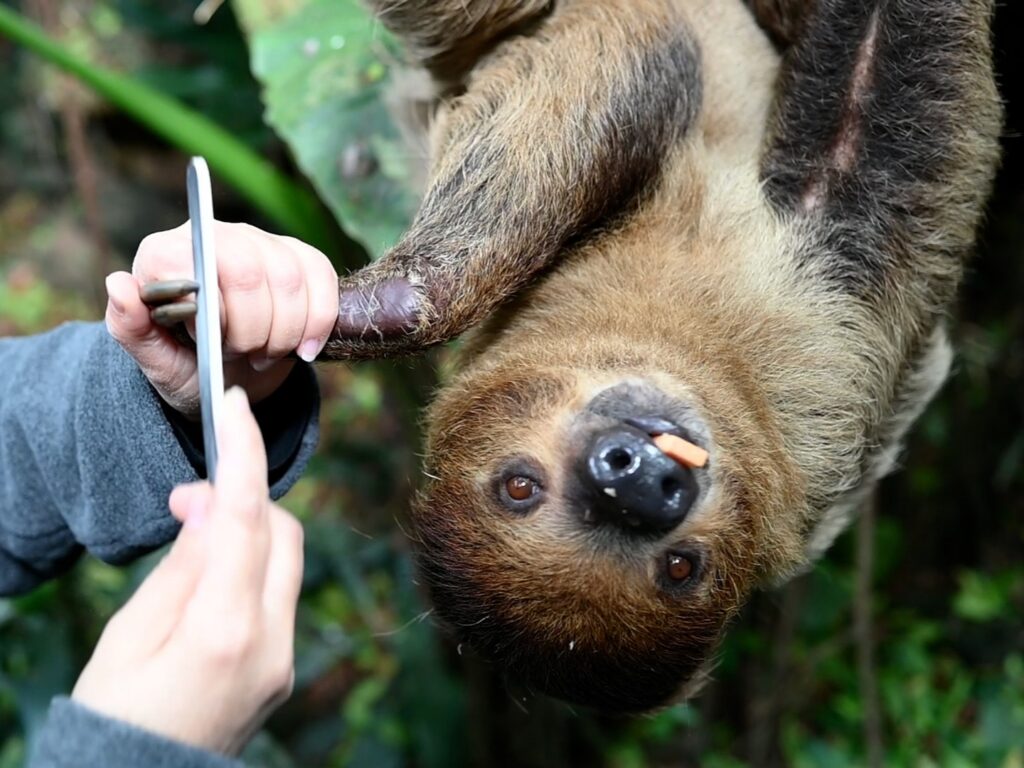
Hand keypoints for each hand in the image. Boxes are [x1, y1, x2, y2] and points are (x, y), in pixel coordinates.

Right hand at [71, 388, 303, 755]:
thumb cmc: (115, 711)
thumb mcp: (131, 632)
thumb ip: (183, 563)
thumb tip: (213, 504)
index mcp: (223, 630)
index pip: (247, 519)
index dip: (245, 455)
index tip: (236, 409)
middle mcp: (270, 642)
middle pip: (283, 534)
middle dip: (245, 500)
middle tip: (186, 499)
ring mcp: (283, 659)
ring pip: (287, 561)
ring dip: (250, 534)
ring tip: (193, 539)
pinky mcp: (282, 668)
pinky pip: (280, 595)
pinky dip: (254, 568)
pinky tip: (212, 578)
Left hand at [105, 221, 338, 417]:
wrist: (227, 375)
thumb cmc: (185, 365)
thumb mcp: (153, 359)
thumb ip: (130, 326)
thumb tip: (117, 285)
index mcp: (166, 252)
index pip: (203, 261)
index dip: (219, 311)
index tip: (214, 344)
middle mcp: (213, 234)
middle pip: (251, 269)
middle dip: (253, 327)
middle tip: (242, 355)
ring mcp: (260, 242)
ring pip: (290, 277)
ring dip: (284, 332)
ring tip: (263, 354)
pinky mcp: (299, 257)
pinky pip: (321, 277)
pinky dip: (318, 322)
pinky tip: (304, 349)